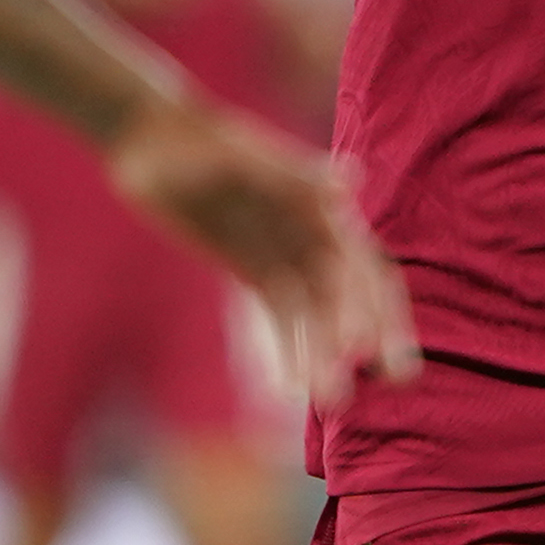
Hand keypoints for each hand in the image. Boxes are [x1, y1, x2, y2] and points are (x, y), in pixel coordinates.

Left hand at [106, 94, 416, 400]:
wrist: (150, 141)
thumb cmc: (196, 143)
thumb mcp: (238, 158)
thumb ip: (291, 176)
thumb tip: (351, 184)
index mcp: (321, 205)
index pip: (364, 264)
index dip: (377, 306)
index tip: (375, 350)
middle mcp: (314, 233)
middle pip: (355, 295)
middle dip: (374, 338)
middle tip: (394, 383)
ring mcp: (287, 255)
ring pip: (319, 315)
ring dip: (330, 355)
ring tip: (335, 403)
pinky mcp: (257, 272)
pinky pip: (282, 318)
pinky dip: (292, 351)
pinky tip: (294, 389)